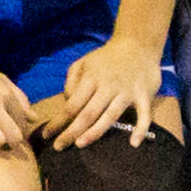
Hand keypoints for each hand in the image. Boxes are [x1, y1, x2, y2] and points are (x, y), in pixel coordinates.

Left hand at [35, 33, 169, 150]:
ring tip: (80, 144)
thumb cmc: (108, 57)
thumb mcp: (84, 62)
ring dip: (95, 131)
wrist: (139, 43)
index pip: (72, 104)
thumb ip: (72, 80)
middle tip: (58, 147)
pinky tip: (133, 143)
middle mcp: (108, 86)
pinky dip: (140, 129)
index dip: (58, 121)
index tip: (46, 135)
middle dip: (71, 131)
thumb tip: (67, 103)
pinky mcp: (144, 95)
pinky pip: (144, 115)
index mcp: (92, 78)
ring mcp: (127, 91)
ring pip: (110, 115)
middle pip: (87, 113)